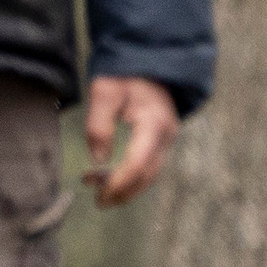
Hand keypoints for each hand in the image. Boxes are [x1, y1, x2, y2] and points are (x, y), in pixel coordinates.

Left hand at [84, 77, 180, 206]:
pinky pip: (150, 165)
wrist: (150, 64)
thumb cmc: (125, 75)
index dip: (120, 182)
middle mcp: (166, 136)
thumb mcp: (104, 92)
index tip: (100, 193)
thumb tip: (98, 159)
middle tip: (99, 202)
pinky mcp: (162, 141)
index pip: (139, 163)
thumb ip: (99, 124)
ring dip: (126, 186)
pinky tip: (111, 177)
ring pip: (150, 173)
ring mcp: (168, 140)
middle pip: (148, 174)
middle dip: (124, 191)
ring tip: (98, 190)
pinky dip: (131, 176)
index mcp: (154, 123)